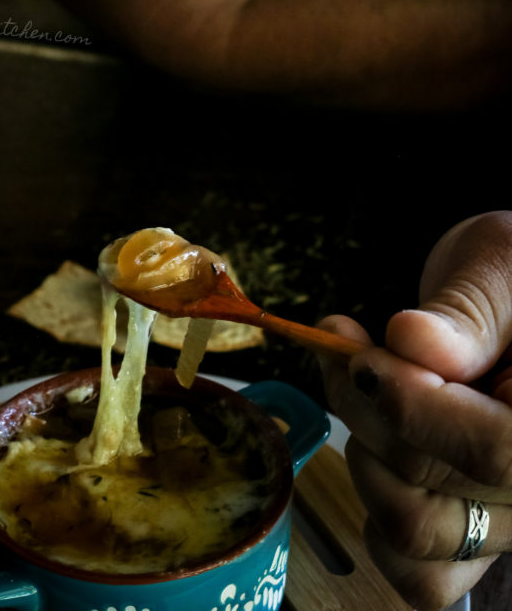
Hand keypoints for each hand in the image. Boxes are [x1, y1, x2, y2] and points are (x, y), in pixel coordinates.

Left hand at [317, 210, 511, 610]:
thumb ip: (466, 312)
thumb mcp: (500, 265)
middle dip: (368, 407)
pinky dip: (376, 518)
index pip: (497, 451)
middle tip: (342, 342)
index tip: (362, 358)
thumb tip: (413, 343)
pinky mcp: (472, 530)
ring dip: (362, 451)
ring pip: (414, 530)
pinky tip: (372, 447)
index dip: (417, 410)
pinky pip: (419, 572)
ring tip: (357, 381)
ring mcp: (509, 518)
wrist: (509, 293)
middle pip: (434, 484)